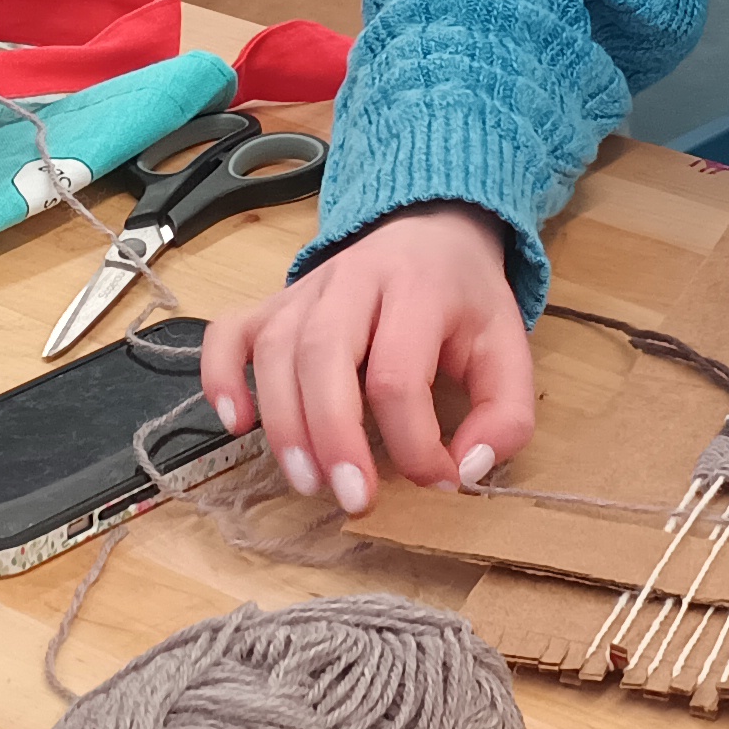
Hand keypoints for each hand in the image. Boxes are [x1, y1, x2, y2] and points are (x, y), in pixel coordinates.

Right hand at [199, 203, 534, 515]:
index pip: (399, 373)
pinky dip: (220, 375)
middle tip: (352, 499)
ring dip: (283, 423)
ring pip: (275, 350)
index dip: (414, 442)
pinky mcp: (274, 302)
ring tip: (307, 481)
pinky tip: (234, 422)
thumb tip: (464, 471)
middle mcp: (353, 281)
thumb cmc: (464, 301)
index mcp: (419, 290)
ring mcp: (305, 289)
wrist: (429, 228)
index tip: (438, 480)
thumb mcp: (508, 350)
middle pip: (323, 354)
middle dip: (333, 436)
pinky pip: (229, 332)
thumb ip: (505, 417)